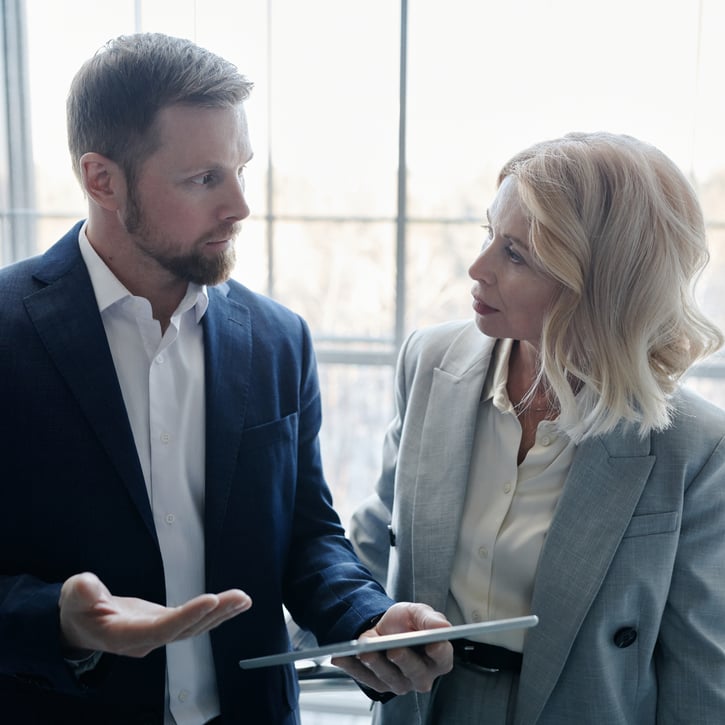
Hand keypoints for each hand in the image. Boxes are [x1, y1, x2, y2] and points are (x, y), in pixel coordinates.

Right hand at [59, 572, 251, 657]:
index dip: (186, 617)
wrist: (79, 624)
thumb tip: (87, 587)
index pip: (160, 629)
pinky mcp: (164, 624)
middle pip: (185, 630)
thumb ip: (81, 592)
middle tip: (239, 598)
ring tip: (243, 599)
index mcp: (123, 635)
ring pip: (194, 627)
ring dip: (221, 613)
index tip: (210, 601)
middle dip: (214, 614)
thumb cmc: (77, 609)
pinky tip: (234, 603)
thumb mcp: (73, 596)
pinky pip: (194, 621)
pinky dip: (215, 611)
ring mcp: (157, 634)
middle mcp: (145, 640)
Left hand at [331, 602, 452, 694]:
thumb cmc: (406, 622)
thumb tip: (443, 627)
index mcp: (438, 658)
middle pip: (416, 673)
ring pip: (389, 678)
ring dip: (376, 665)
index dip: (439, 653)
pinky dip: (352, 666)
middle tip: (395, 649)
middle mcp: (421, 675)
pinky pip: (364, 677)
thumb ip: (430, 619)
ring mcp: (400, 683)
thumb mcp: (418, 613)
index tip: (433, 643)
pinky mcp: (378, 683)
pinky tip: (341, 656)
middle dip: (405, 661)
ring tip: (366, 650)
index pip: (443, 658)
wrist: (384, 626)